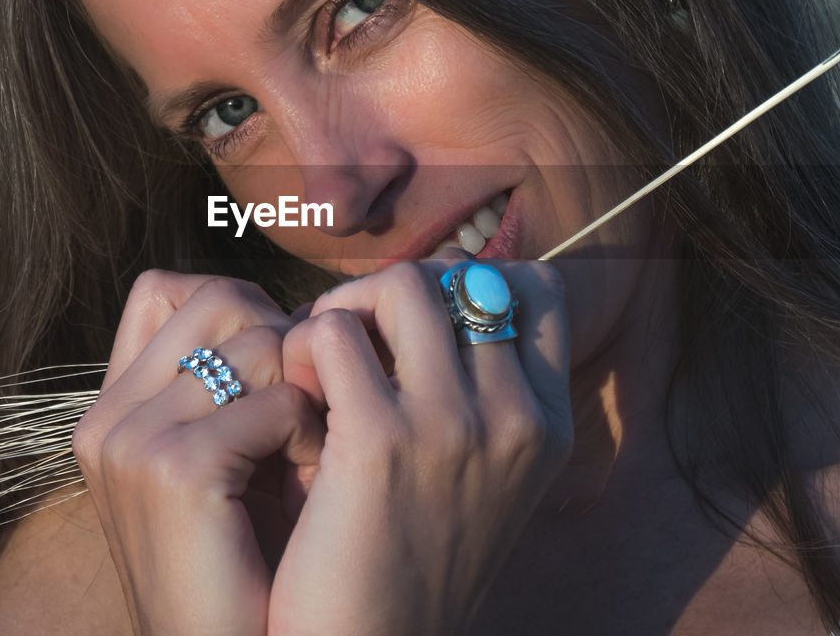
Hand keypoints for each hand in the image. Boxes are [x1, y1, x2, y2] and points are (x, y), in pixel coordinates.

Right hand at [72, 271, 324, 635]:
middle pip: (222, 298)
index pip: (169, 289)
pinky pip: (278, 399)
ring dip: (306, 392)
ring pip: (258, 340)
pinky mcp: (171, 468)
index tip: (277, 375)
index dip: (241, 314)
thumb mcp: (231, 462)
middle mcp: (109, 416)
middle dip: (283, 343)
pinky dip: (310, 434)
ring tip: (308, 458)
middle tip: (303, 416)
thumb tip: (297, 311)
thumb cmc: (253, 566)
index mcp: (112, 411)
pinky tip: (309, 485)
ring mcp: (131, 439)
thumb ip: (234, 386)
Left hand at [270, 255, 573, 635]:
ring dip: (346, 310)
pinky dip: (300, 347)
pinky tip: (292, 396)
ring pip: (397, 286)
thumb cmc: (413, 563)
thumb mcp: (484, 479)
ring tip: (319, 363)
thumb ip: (484, 397)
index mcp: (548, 424)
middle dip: (393, 294)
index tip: (417, 325)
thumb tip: (445, 297)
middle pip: (458, 276)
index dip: (468, 285)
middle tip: (351, 342)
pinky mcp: (378, 441)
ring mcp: (453, 425)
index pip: (536, 289)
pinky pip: (330, 333)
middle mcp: (515, 417)